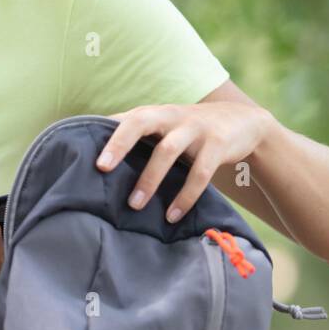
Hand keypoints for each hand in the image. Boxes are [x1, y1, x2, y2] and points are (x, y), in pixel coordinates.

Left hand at [95, 102, 274, 221]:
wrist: (243, 123)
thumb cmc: (190, 132)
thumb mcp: (165, 129)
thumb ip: (138, 140)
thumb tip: (96, 166)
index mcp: (154, 114)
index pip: (123, 119)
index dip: (104, 134)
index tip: (84, 154)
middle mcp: (171, 116)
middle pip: (140, 122)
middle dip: (119, 144)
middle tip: (102, 168)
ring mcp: (195, 128)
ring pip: (167, 150)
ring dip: (149, 179)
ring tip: (135, 205)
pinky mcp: (217, 144)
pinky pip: (199, 173)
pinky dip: (185, 195)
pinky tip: (172, 215)